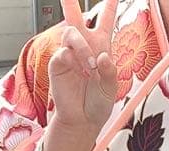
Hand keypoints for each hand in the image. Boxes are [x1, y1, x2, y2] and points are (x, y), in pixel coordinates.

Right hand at [50, 0, 118, 133]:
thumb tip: (101, 56)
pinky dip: (74, 60)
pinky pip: (63, 52)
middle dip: (70, 1)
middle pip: (76, 15)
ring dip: (82, 47)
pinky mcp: (57, 63)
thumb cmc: (98, 104)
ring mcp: (69, 53)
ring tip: (90, 66)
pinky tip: (80, 73)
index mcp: (101, 46)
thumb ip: (110, 70)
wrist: (83, 121)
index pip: (106, 19)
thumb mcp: (111, 88)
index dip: (110, 4)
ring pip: (71, 32)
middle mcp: (84, 45)